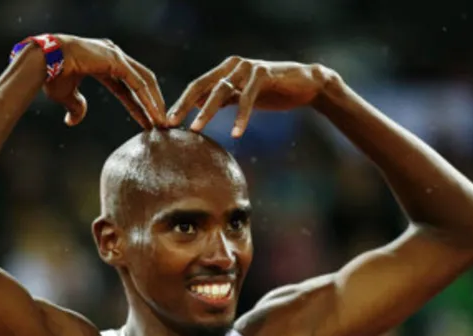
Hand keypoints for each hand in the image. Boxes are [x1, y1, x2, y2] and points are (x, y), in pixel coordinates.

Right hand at [44, 35, 166, 127]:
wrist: (43, 63)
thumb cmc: (51, 76)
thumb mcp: (66, 96)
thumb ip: (76, 107)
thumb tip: (73, 121)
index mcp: (103, 63)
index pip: (128, 87)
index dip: (139, 105)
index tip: (148, 121)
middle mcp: (113, 56)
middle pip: (141, 83)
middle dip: (152, 103)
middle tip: (160, 123)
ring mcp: (116, 56)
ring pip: (144, 82)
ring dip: (155, 103)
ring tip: (162, 123)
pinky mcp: (116, 60)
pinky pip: (138, 83)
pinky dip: (148, 99)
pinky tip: (154, 114)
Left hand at [167, 57, 331, 136]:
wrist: (305, 85)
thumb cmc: (273, 92)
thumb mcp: (243, 96)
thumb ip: (224, 99)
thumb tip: (198, 109)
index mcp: (225, 71)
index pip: (196, 86)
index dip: (181, 103)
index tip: (167, 121)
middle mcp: (233, 65)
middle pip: (202, 86)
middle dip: (184, 105)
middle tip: (171, 123)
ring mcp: (247, 68)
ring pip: (221, 90)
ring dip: (207, 111)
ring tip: (196, 129)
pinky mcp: (264, 74)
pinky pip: (248, 98)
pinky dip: (241, 116)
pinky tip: (235, 133)